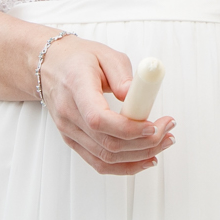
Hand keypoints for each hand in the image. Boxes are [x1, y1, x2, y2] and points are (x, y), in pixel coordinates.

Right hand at [39, 35, 176, 175]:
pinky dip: (125, 165)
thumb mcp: (105, 54)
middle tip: (167, 130)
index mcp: (76, 88)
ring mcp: (69, 131)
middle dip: (144, 142)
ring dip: (140, 155)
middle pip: (107, 143)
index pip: (99, 119)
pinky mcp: (73, 141)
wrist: (51, 67)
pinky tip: (145, 158)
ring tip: (164, 141)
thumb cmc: (77, 58)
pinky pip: (99, 162)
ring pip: (105, 158)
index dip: (128, 128)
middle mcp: (69, 115)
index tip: (153, 125)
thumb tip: (138, 97)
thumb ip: (123, 75)